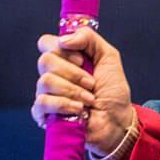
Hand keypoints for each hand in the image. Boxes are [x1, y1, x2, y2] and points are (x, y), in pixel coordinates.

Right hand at [32, 22, 133, 156]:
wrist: (118, 121)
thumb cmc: (113, 92)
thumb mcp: (108, 57)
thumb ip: (89, 38)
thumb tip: (64, 39)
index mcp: (64, 59)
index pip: (46, 43)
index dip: (61, 48)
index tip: (81, 59)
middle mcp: (52, 74)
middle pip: (45, 60)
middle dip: (73, 73)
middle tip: (91, 83)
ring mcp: (47, 94)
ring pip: (46, 81)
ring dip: (73, 90)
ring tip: (89, 99)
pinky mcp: (44, 114)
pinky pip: (42, 102)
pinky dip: (64, 105)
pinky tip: (79, 110)